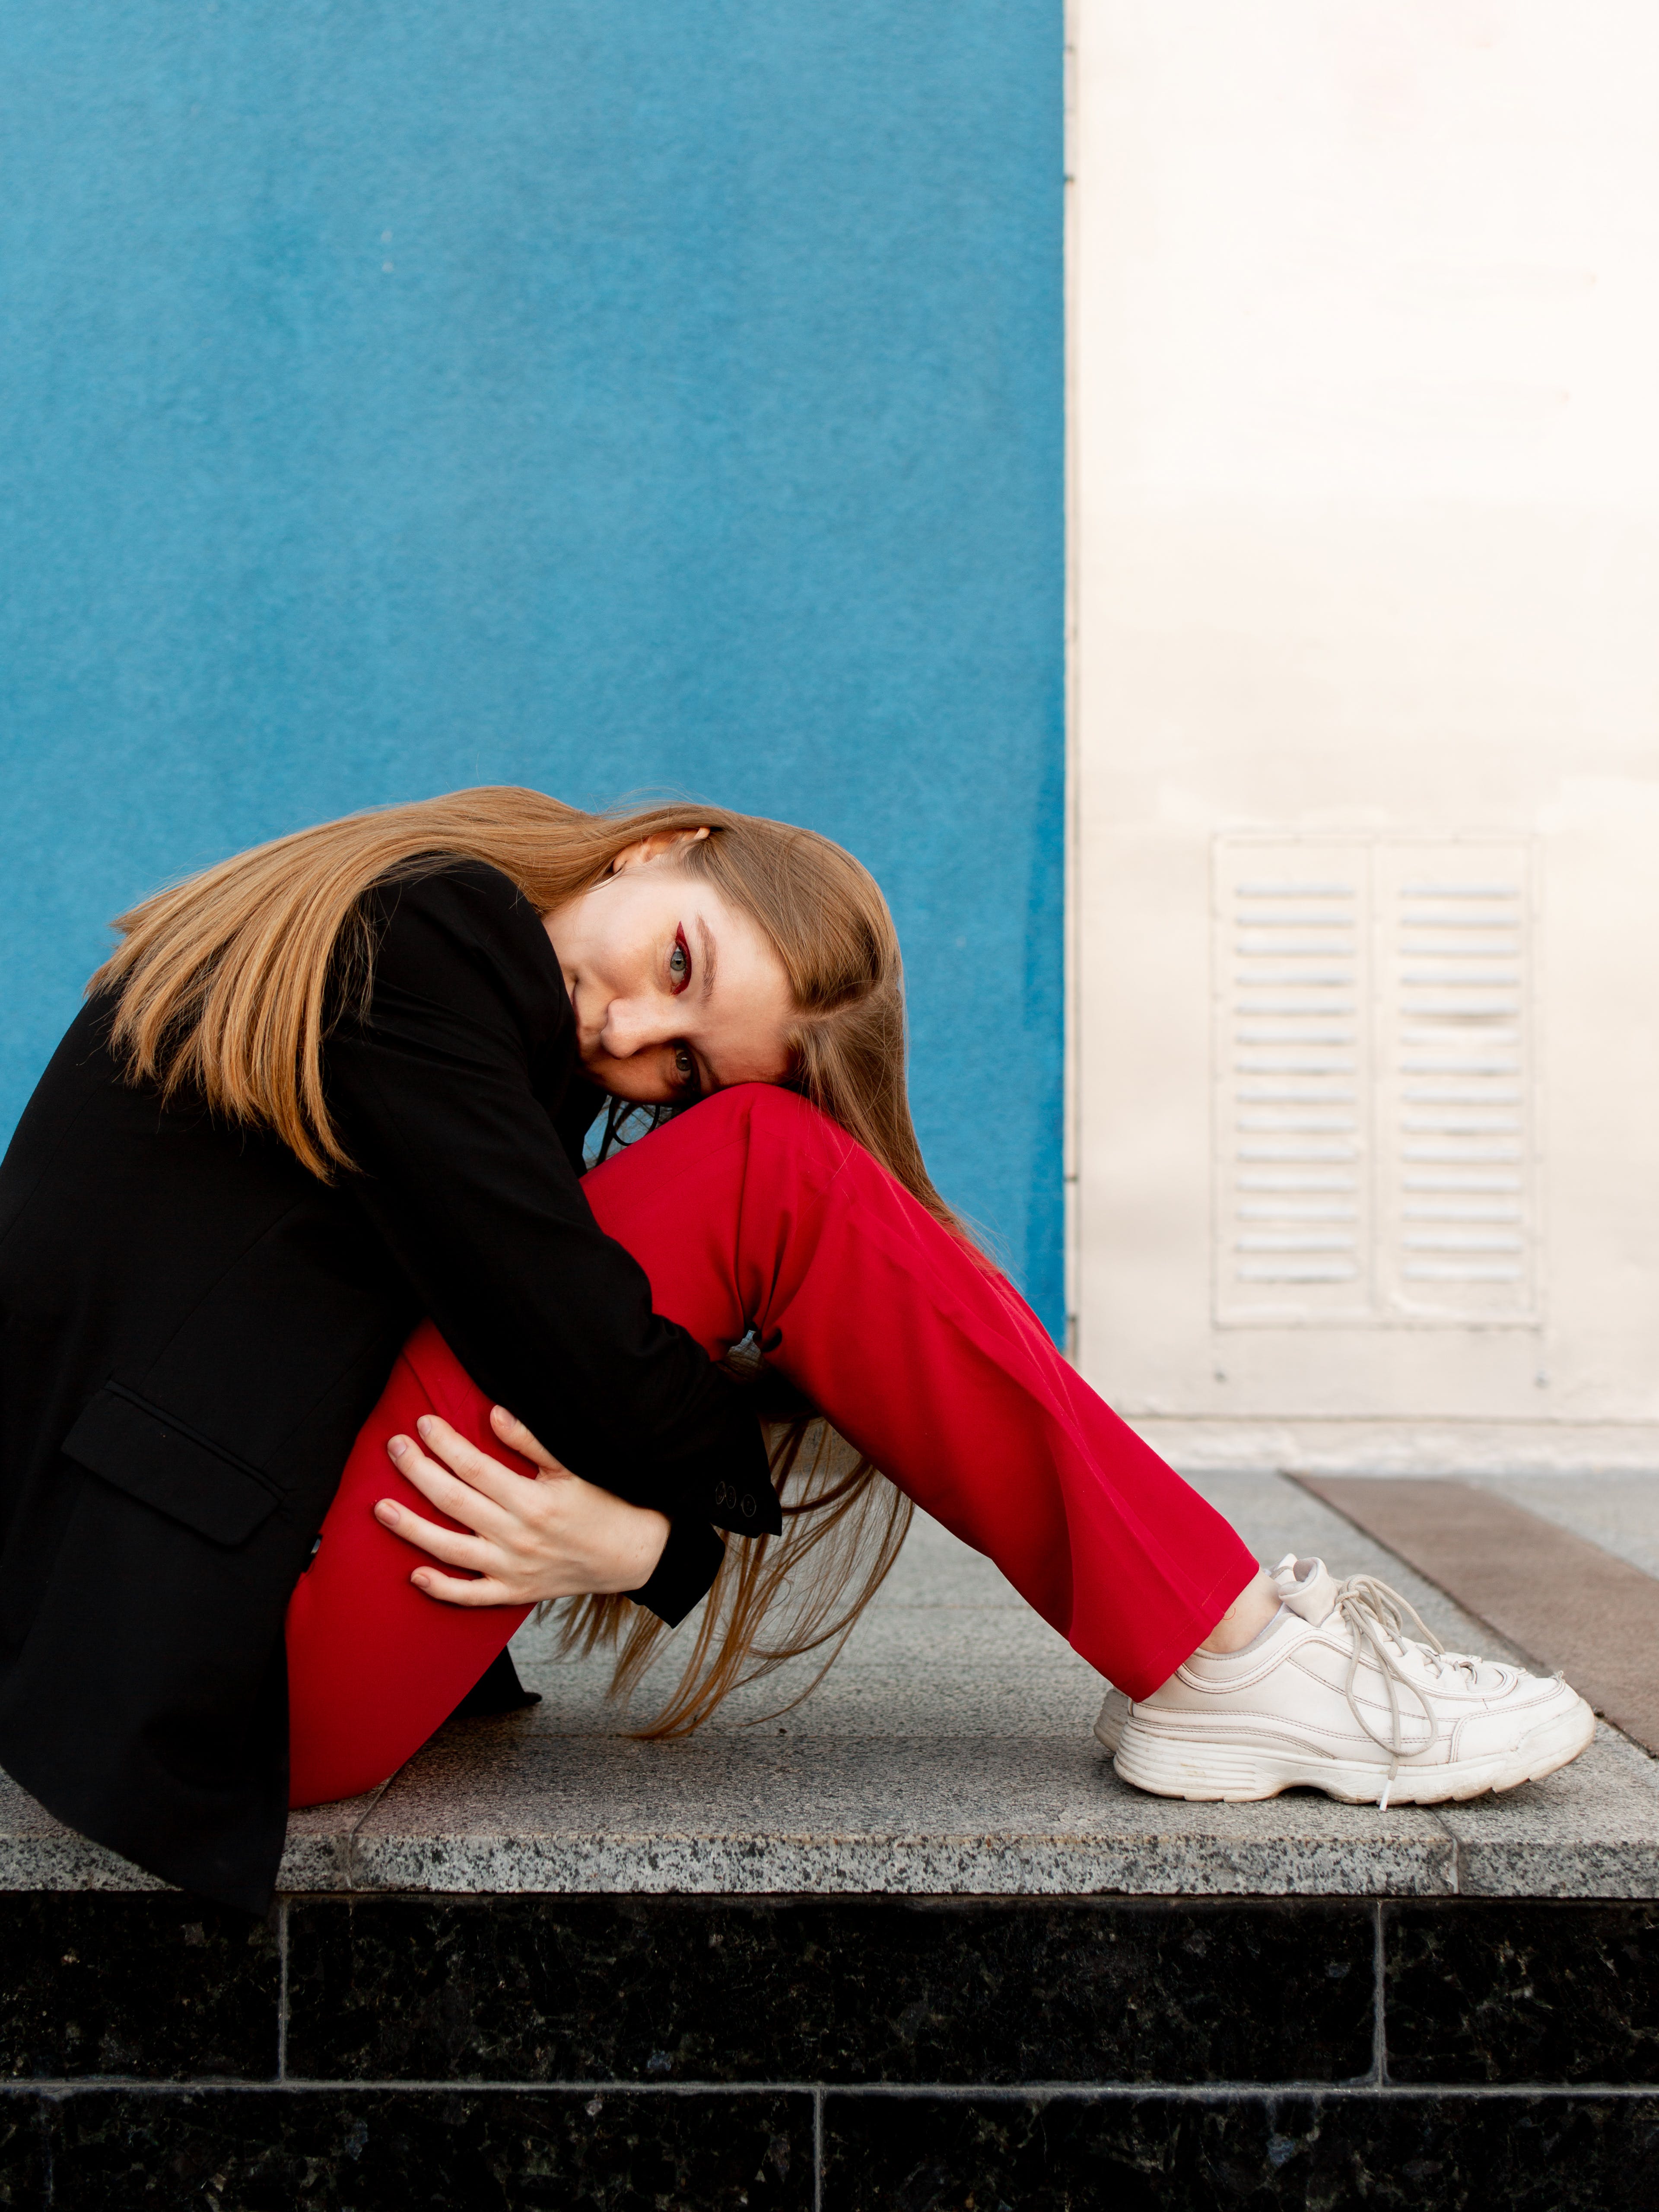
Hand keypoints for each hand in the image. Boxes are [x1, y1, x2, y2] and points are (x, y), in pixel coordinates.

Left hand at [375, 1407, 669, 1606]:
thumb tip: (494, 1414)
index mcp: (531, 1501)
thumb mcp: (574, 1467)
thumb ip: (531, 1442)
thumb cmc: (605, 1505)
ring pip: (449, 1549)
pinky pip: (470, 1596)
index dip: (443, 1443)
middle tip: (394, 1448)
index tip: (422, 1424)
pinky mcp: (514, 1593)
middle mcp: (516, 1536)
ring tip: (380, 1507)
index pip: (473, 1466)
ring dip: (411, 1528)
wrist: (635, 1555)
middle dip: (417, 1471)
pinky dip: (441, 1588)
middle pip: (452, 1500)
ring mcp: (512, 1569)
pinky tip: (414, 1574)